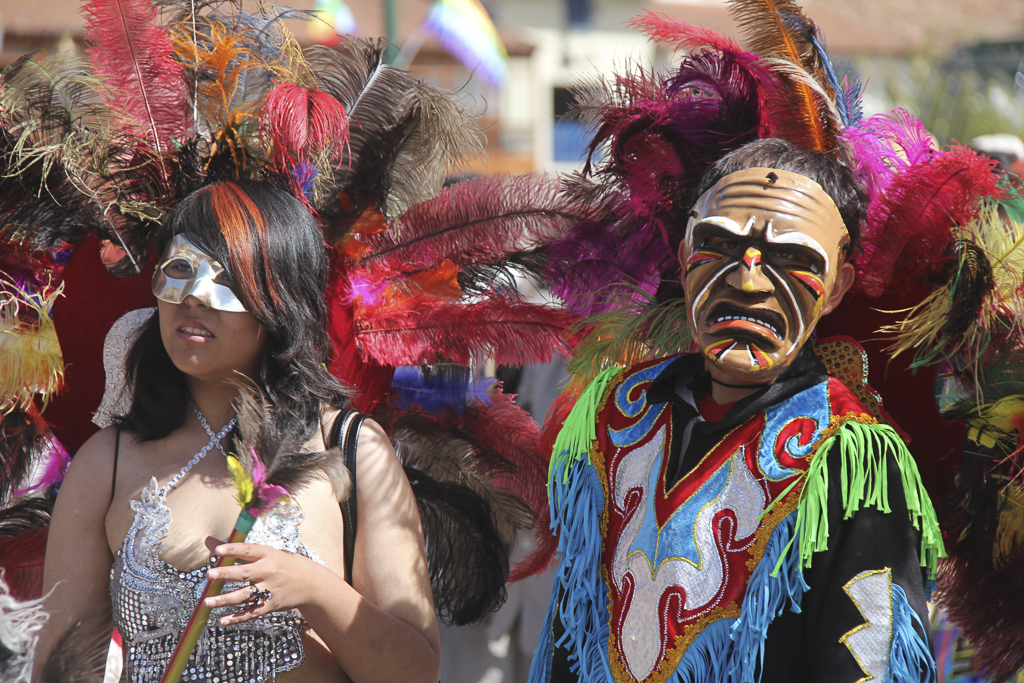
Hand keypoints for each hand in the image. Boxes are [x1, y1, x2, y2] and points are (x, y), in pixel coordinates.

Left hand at [202, 538, 334, 625]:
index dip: (233, 549)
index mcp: (268, 554)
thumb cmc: (283, 564)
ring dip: (225, 600)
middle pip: (245, 573)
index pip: (248, 550)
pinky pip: (252, 612)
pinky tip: (222, 620)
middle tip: (210, 575)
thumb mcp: (266, 553)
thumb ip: (237, 550)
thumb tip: (209, 541)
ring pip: (245, 596)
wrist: (311, 583)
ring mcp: (271, 589)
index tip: (218, 550)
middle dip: (227, 574)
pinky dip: (237, 617)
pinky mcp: (271, 604)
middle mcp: (269, 571)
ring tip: (207, 602)